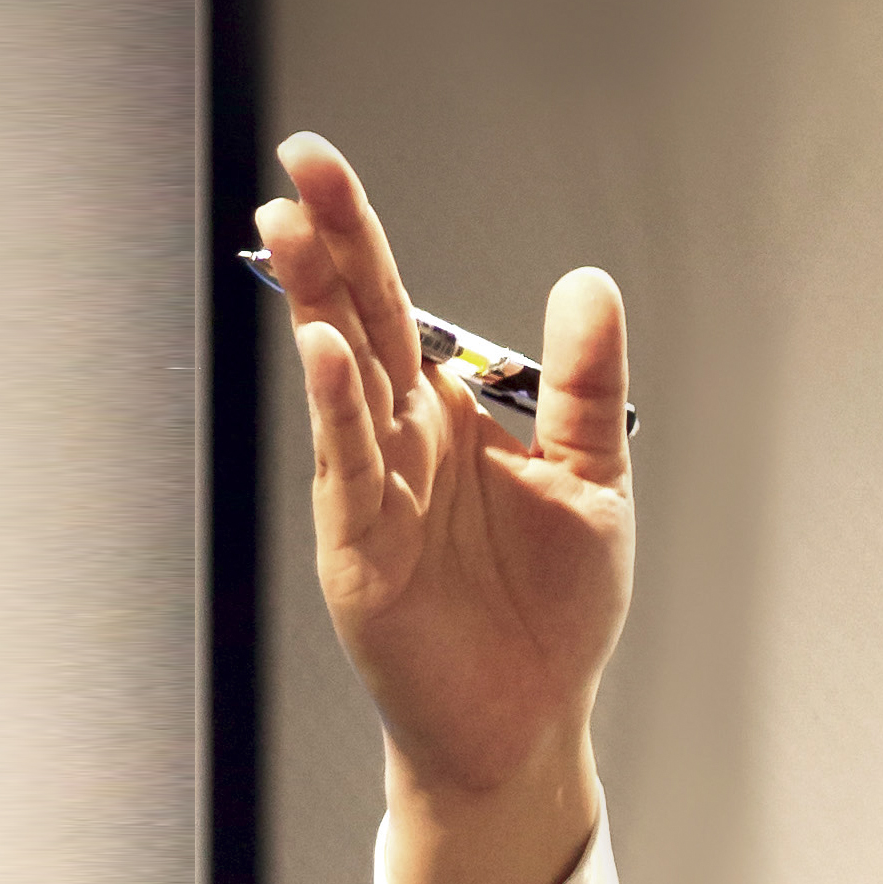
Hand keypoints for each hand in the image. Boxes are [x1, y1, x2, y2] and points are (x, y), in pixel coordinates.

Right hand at [244, 131, 633, 883]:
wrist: (529, 721)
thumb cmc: (552, 612)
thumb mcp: (591, 480)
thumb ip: (584, 384)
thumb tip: (589, 281)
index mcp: (445, 413)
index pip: (392, 301)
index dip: (357, 233)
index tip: (315, 162)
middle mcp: (398, 440)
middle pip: (356, 320)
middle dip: (327, 244)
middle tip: (295, 166)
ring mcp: (372, 492)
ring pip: (340, 382)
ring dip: (316, 307)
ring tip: (291, 232)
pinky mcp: (362, 551)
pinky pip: (349, 467)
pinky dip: (338, 411)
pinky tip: (328, 353)